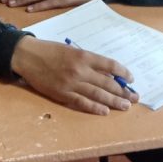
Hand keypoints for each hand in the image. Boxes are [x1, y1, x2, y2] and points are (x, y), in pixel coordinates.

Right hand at [11, 36, 138, 115]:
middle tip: (134, 98)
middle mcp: (80, 69)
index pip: (110, 65)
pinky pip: (82, 103)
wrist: (28, 56)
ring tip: (125, 106)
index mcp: (84, 55)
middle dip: (123, 91)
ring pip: (98, 95)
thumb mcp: (71, 50)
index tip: (131, 79)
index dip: (123, 73)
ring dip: (114, 101)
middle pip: (107, 83)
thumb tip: (106, 73)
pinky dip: (95, 108)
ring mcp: (72, 83)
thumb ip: (88, 61)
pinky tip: (105, 111)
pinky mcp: (62, 94)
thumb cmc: (50, 50)